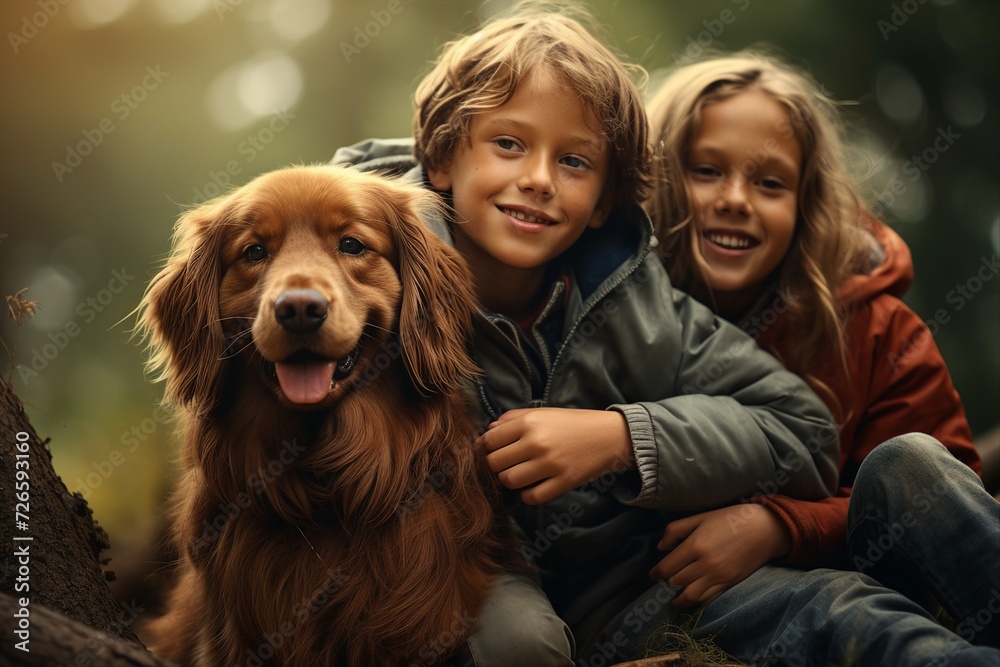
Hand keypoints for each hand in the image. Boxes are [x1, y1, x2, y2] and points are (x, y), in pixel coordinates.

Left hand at [476, 408, 632, 504]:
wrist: (608, 435)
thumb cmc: (572, 422)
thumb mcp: (543, 412)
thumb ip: (513, 418)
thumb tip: (488, 431)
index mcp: (530, 422)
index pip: (490, 440)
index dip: (484, 448)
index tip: (488, 451)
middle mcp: (537, 442)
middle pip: (495, 463)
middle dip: (495, 465)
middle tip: (505, 464)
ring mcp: (550, 464)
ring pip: (509, 481)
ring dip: (509, 480)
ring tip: (518, 474)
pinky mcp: (563, 482)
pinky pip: (531, 497)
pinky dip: (527, 495)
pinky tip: (532, 486)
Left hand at [648, 504, 791, 608]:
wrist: (765, 529)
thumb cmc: (730, 519)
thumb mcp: (700, 517)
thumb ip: (675, 530)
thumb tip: (661, 547)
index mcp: (695, 545)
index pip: (667, 567)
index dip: (656, 573)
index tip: (652, 575)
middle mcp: (705, 564)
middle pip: (676, 581)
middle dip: (667, 582)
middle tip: (664, 580)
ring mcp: (718, 576)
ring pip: (690, 595)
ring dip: (678, 597)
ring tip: (674, 596)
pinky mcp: (730, 584)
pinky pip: (708, 599)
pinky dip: (696, 601)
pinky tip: (691, 599)